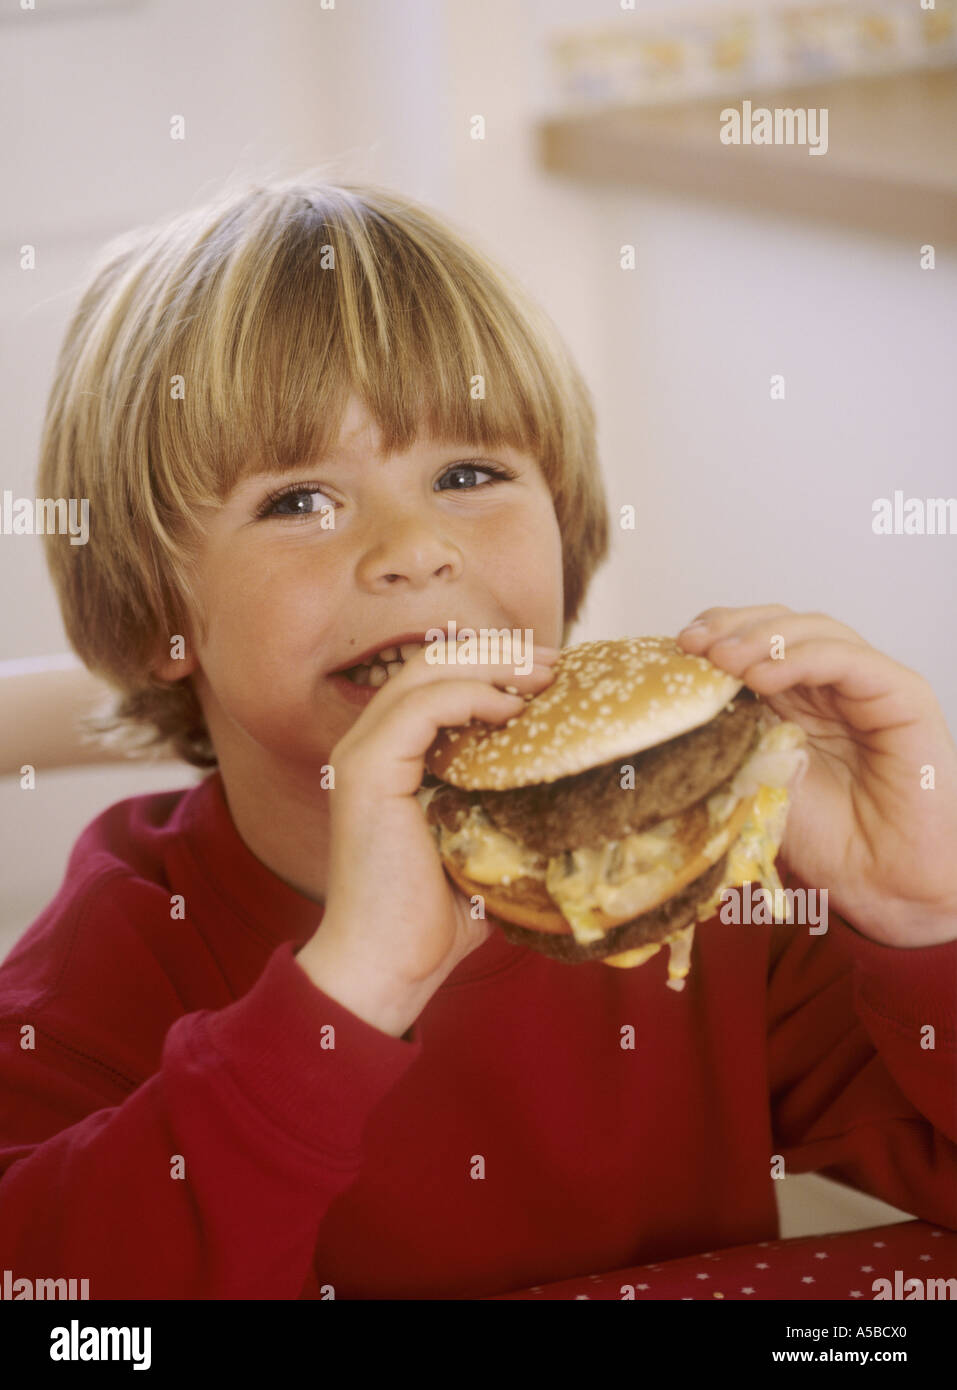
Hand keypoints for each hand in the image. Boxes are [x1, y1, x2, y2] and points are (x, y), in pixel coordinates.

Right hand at [297, 645, 558, 1032]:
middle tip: (555, 664)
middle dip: (499, 653)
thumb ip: (504, 803)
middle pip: (432, 662)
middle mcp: (368, 744)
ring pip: (427, 672)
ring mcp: (362, 754)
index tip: (549, 675)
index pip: (437, 679)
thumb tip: (573, 787)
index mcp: (389, 756)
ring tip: (545, 676)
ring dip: (492, 665)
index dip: (493, 664)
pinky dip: (472, 695)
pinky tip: (513, 709)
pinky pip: (422, 706)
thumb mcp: (482, 843)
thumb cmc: (436, 917)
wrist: (389, 966)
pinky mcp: (368, 772)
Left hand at [677, 606, 956, 947]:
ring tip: (723, 660)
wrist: (881, 882)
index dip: (716, 633)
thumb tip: (676, 700)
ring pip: (813, 631)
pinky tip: (763, 675)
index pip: (753, 640)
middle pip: (779, 623)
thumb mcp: (754, 776)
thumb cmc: (824, 839)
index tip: (678, 647)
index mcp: (794, 697)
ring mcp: (866, 684)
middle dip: (732, 627)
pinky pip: (847, 659)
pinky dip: (801, 658)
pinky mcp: (902, 693)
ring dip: (762, 639)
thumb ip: (727, 733)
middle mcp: (830, 683)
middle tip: (694, 645)